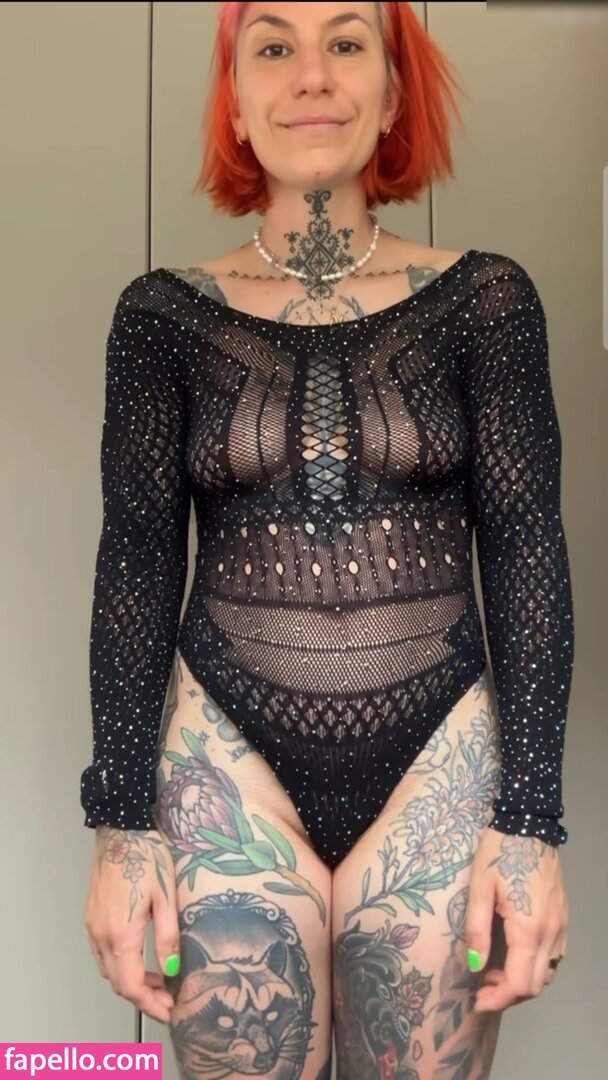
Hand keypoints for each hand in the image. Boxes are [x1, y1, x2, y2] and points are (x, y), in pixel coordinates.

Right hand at [84, 826, 180, 1022]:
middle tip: (169, 999)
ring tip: (158, 980)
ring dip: (130, 981)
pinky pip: (102, 953)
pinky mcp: (91, 916)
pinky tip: (138, 958)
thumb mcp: (166, 897)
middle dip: (143, 997)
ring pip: (108, 969)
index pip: (130, 986)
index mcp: (120, 934)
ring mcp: (92, 926)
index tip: (170, 1012)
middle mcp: (100, 935)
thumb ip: (167, 937)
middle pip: (117, 982)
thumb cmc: (148, 858)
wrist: (121, 829)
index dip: (149, 1005)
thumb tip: (172, 971)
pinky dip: (119, 964)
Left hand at [465, 826, 568, 1011]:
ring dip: (523, 980)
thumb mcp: (479, 888)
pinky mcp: (563, 917)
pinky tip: (515, 954)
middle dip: (508, 994)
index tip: (476, 1001)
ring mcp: (561, 926)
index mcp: (529, 929)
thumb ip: (476, 930)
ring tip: (494, 969)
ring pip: (548, 973)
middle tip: (480, 986)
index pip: (519, 984)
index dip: (498, 999)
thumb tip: (473, 965)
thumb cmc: (499, 853)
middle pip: (536, 985)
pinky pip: (555, 956)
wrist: (528, 824)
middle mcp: (551, 933)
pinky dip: (536, 965)